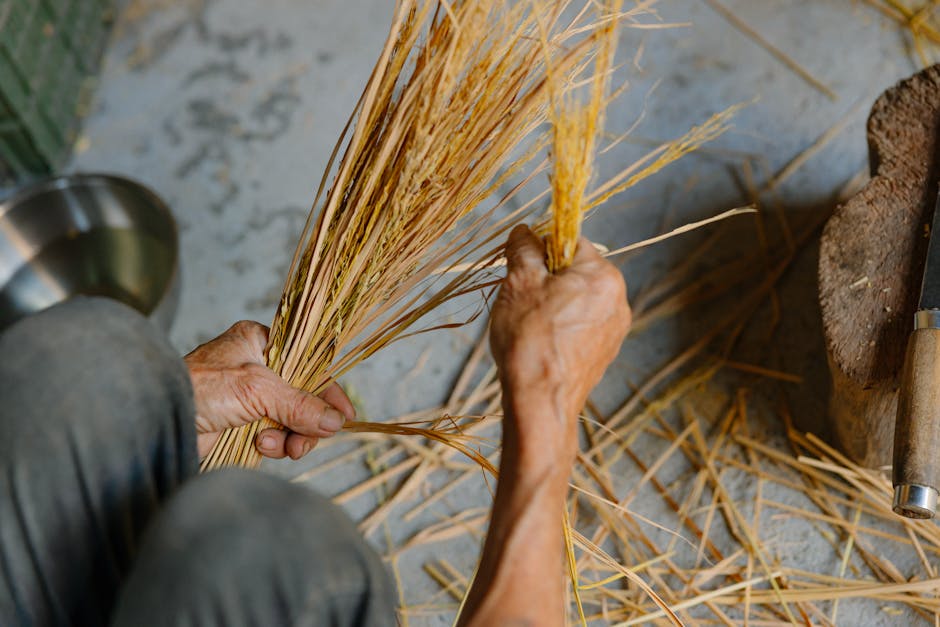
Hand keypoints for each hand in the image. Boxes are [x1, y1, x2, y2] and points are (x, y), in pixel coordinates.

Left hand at [184, 321, 354, 459]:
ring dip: (288, 436)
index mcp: (259, 343)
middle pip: (303, 397)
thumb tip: (335, 421)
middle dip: (306, 422)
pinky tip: (258, 446)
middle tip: (304, 442)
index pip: (308, 363)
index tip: (344, 414)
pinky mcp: (240, 426)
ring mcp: (248, 399)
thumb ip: (299, 403)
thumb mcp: (257, 389)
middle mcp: (256, 369)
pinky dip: (272, 445)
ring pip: (290, 421)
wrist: (158, 421)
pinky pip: (274, 437)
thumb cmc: (199, 388)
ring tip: (272, 444)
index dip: (327, 389)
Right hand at [490, 225, 630, 461]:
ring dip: (552, 302)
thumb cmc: (530, 340)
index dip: (541, 247)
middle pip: (576, 270)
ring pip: (577, 298)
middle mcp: (618, 299)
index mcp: (603, 276)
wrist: (541, 403)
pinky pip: (581, 324)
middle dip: (546, 277)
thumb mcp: (519, 283)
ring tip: (528, 323)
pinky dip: (561, 326)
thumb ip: (524, 249)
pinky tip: (541, 342)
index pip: (571, 240)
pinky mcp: (605, 352)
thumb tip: (524, 231)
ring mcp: (614, 329)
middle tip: (520, 297)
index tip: (521, 265)